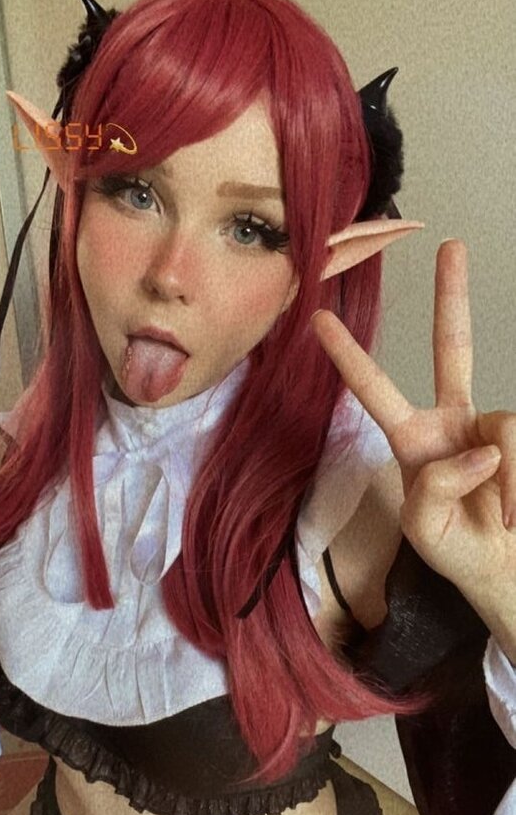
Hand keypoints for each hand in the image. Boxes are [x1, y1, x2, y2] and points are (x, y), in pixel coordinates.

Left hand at [311, 239, 515, 594]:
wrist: (500, 568)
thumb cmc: (453, 549)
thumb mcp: (423, 527)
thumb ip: (435, 486)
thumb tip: (481, 450)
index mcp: (411, 440)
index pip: (375, 391)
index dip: (350, 356)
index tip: (318, 319)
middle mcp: (450, 422)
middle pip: (450, 348)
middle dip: (452, 298)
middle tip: (452, 245)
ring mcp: (490, 427)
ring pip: (503, 428)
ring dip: (506, 481)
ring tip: (505, 520)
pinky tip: (513, 515)